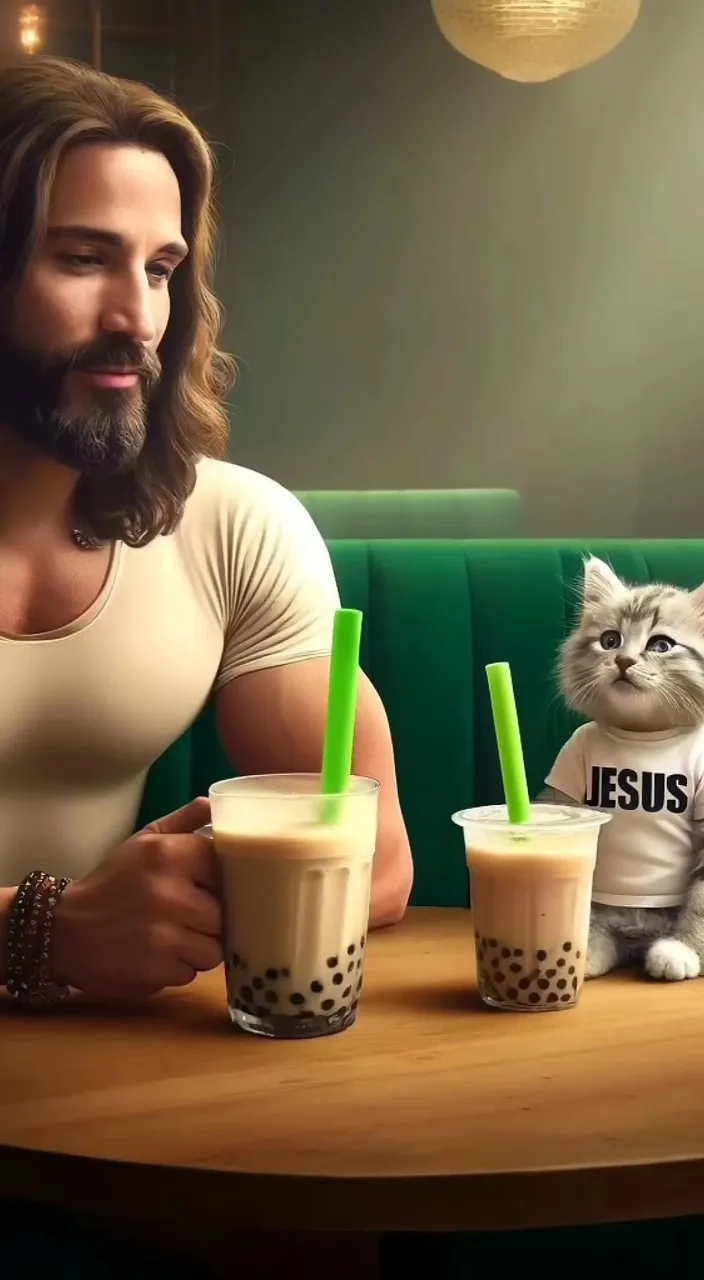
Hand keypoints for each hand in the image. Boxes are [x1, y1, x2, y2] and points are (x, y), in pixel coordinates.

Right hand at [53, 797, 222, 999]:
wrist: (63, 929)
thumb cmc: (112, 883)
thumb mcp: (141, 842)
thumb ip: (182, 822)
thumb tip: (213, 802)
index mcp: (169, 854)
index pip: (226, 868)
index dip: (218, 881)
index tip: (203, 885)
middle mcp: (170, 894)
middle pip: (225, 914)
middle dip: (210, 918)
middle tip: (185, 915)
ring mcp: (165, 936)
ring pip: (214, 949)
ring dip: (198, 947)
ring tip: (173, 936)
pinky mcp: (157, 971)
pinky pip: (192, 972)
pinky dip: (179, 967)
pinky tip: (157, 955)